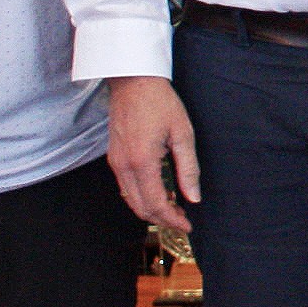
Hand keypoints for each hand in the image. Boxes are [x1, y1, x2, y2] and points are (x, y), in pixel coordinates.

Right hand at [107, 75, 200, 231]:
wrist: (133, 81)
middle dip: (162, 219)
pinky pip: (125, 186)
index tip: (187, 225)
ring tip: (174, 208)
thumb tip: (193, 197)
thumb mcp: (183, 133)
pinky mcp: (114, 157)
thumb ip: (188, 168)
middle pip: (140, 207)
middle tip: (183, 220)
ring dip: (151, 209)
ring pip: (131, 199)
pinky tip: (158, 192)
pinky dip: (141, 196)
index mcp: (142, 162)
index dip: (172, 219)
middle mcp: (124, 166)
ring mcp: (115, 162)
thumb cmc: (160, 102)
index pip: (156, 203)